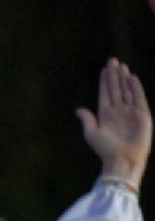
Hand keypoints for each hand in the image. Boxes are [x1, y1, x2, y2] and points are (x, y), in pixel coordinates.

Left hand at [76, 58, 150, 188]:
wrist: (122, 159)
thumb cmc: (105, 149)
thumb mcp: (92, 133)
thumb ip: (87, 119)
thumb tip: (78, 109)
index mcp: (105, 114)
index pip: (105, 93)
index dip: (105, 81)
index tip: (105, 69)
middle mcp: (118, 111)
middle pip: (116, 89)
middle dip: (114, 75)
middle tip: (113, 60)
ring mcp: (130, 112)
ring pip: (127, 91)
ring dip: (124, 79)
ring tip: (122, 66)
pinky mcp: (142, 115)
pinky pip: (139, 98)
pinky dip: (136, 88)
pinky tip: (132, 78)